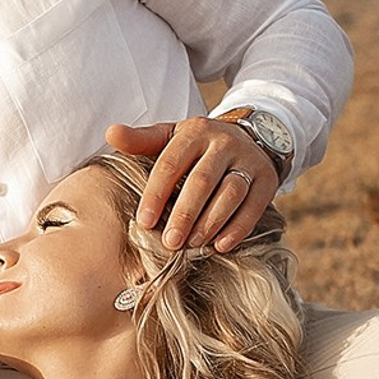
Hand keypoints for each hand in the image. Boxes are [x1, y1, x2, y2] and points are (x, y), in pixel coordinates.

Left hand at [105, 115, 277, 252]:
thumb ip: (141, 140)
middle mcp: (224, 143)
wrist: (250, 138)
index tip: (144, 222)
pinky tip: (220, 245)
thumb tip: (111, 133)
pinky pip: (254, 206)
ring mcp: (248, 160)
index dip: (156, 194)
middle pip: (202, 181)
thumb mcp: (171, 136)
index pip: (171, 164)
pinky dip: (237, 228)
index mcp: (194, 132)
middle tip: (170, 243)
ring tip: (193, 244)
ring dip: (211, 222)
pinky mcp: (267, 179)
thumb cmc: (199, 146)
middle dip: (184, 214)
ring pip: (231, 193)